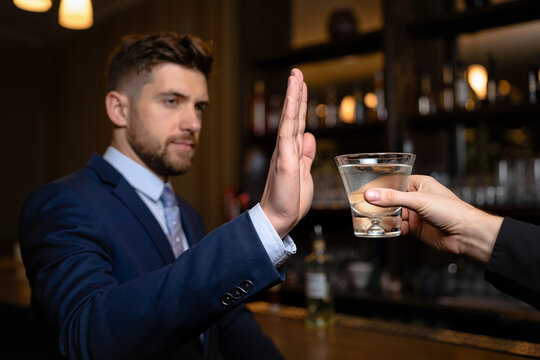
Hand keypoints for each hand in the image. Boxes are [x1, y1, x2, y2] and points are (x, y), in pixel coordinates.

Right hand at [261, 69, 315, 237]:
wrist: (278, 218)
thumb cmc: (289, 199)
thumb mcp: (305, 172)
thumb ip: (306, 154)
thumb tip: (309, 136)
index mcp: (292, 151)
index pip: (297, 121)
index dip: (300, 103)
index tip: (302, 85)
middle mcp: (286, 147)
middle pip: (292, 114)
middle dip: (296, 92)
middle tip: (297, 72)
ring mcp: (284, 152)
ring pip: (289, 118)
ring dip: (293, 96)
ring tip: (295, 76)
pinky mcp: (284, 160)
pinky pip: (287, 132)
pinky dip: (290, 114)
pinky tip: (292, 99)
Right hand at [363, 175, 502, 264]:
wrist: (466, 235)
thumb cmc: (452, 211)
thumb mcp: (418, 201)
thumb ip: (393, 198)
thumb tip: (371, 195)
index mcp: (419, 184)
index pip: (394, 181)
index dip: (379, 186)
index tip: (364, 189)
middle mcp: (417, 198)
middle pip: (391, 199)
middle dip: (378, 203)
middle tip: (361, 205)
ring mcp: (416, 214)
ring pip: (393, 214)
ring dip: (382, 217)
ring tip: (367, 218)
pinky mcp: (416, 228)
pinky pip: (398, 227)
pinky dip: (389, 229)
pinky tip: (381, 229)